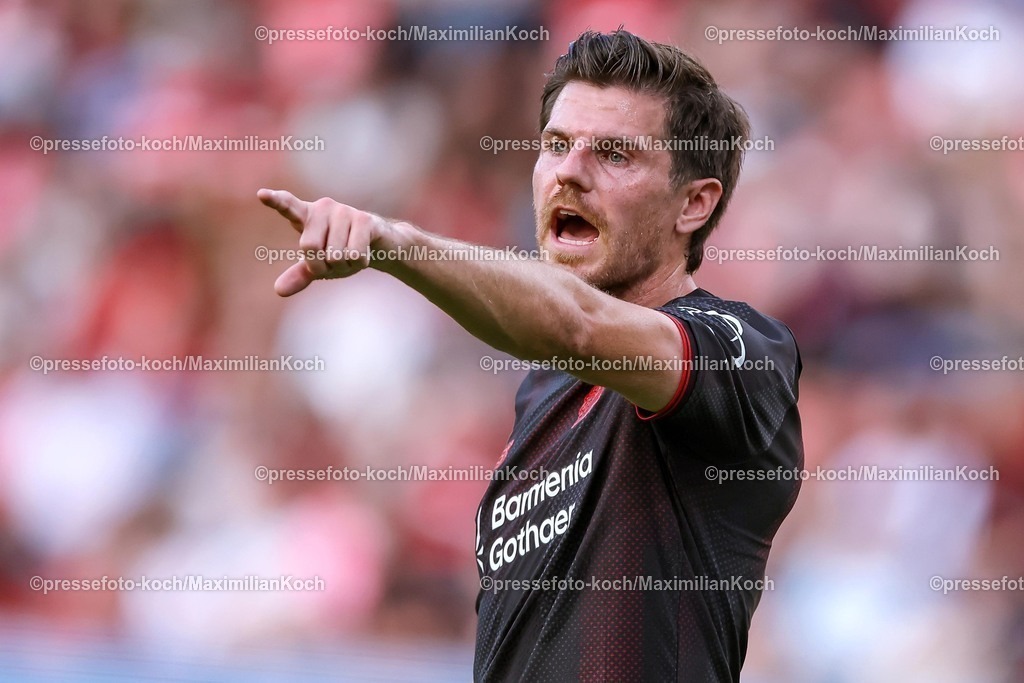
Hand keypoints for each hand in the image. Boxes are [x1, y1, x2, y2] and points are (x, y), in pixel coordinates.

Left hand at [257, 188, 392, 296]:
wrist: (381, 245)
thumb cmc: (343, 252)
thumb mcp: (320, 265)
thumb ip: (299, 275)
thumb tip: (279, 291)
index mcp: (307, 216)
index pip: (287, 206)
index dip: (275, 201)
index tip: (261, 195)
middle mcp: (323, 207)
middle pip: (310, 247)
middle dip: (323, 266)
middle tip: (335, 261)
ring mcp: (344, 211)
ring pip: (335, 255)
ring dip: (345, 266)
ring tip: (352, 255)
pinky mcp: (365, 219)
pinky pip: (355, 254)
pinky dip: (360, 263)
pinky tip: (365, 254)